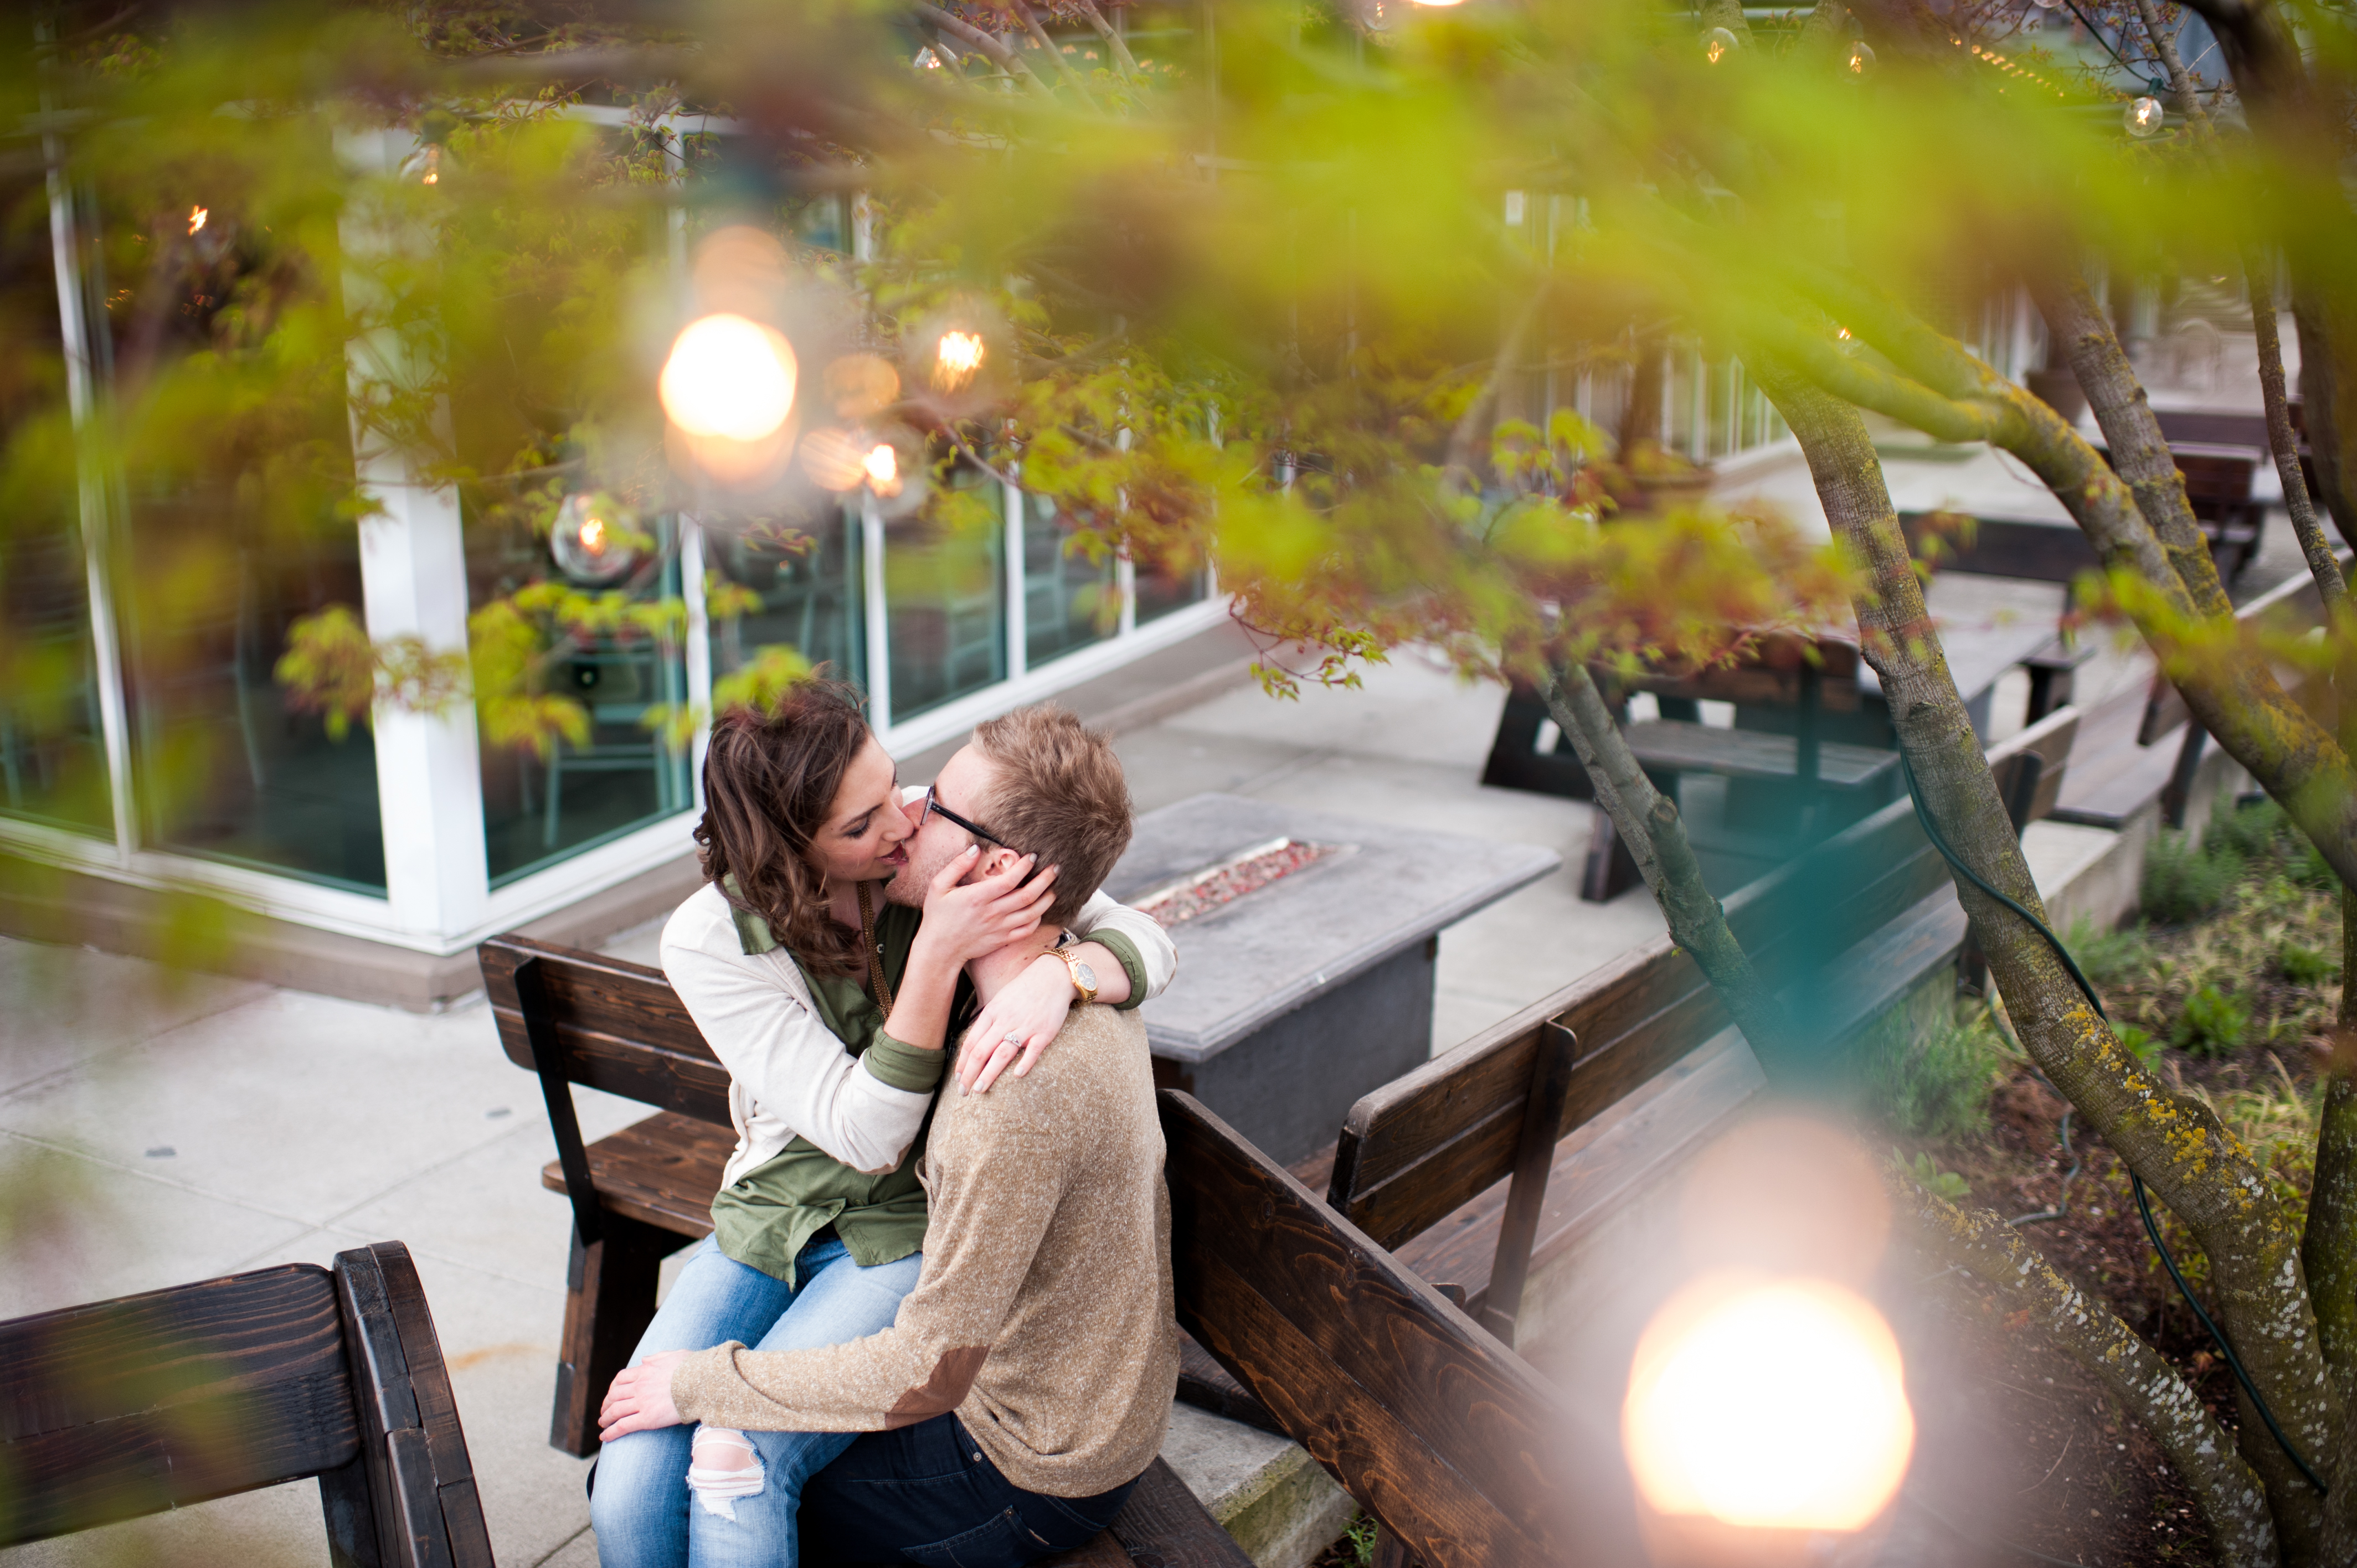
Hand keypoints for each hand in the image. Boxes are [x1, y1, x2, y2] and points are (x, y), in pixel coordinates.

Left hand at [599, 1349, 688, 1442]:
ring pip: (615, 1411)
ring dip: (605, 1419)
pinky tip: (605, 1438)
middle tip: (604, 1412)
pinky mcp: (647, 1418)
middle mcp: (640, 1386)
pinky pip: (623, 1426)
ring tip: (602, 1425)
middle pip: (614, 1395)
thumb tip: (644, 1359)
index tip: (612, 1394)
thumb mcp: (675, 1355)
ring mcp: (642, 1402)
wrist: (704, 1382)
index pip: (621, 1378)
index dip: (613, 1388)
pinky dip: (611, 1432)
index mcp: (646, 1370)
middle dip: (606, 1404)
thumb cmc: (694, 1368)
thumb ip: (658, 1357)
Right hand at [918, 849, 1057, 966]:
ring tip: (1054, 887)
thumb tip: (975, 849)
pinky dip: (1038, 919)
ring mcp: (1000, 928)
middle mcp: (992, 913)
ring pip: (1032, 913)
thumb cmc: (938, 917)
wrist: (939, 950)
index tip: (1033, 856)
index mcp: (978, 897)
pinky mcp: (1003, 939)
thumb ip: (957, 866)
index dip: (1024, 867)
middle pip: (1027, 895)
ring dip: (1047, 899)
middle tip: (1055, 868)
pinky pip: (1027, 929)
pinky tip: (1041, 909)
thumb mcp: (939, 886)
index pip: (1009, 880)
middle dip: (1045, 879)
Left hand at [959, 953, 1075, 1094]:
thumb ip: (988, 1021)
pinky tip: (1017, 1076)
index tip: (958, 1079)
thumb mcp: (1000, 1000)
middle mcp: (1005, 1020)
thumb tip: (973, 1043)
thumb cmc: (1025, 990)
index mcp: (992, 1012)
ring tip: (980, 1089)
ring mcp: (1025, 1026)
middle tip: (963, 1092)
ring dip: (989, 1074)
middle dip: (969, 1074)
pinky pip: (1032, 1051)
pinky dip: (1024, 1063)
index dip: (962, 1063)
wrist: (1054, 976)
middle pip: (981, 1051)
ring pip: (1002, 1054)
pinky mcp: (1044, 1032)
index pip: (970, 1042)